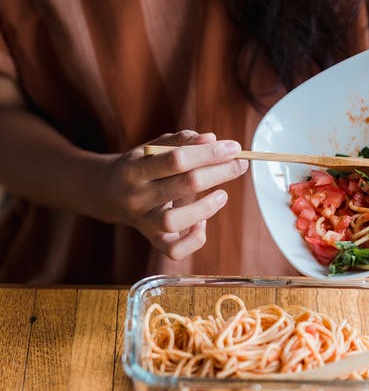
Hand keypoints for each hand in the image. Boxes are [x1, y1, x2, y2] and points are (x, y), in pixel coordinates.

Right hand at [105, 130, 247, 259]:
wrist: (106, 193)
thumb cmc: (139, 166)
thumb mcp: (153, 147)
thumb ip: (182, 141)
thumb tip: (212, 139)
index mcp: (134, 168)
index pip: (177, 159)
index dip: (209, 153)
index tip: (234, 147)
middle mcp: (137, 197)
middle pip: (183, 185)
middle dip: (218, 172)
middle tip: (239, 165)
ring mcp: (143, 221)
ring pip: (175, 222)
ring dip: (205, 208)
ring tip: (223, 195)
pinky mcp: (151, 240)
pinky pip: (173, 250)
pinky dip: (194, 239)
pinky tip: (202, 223)